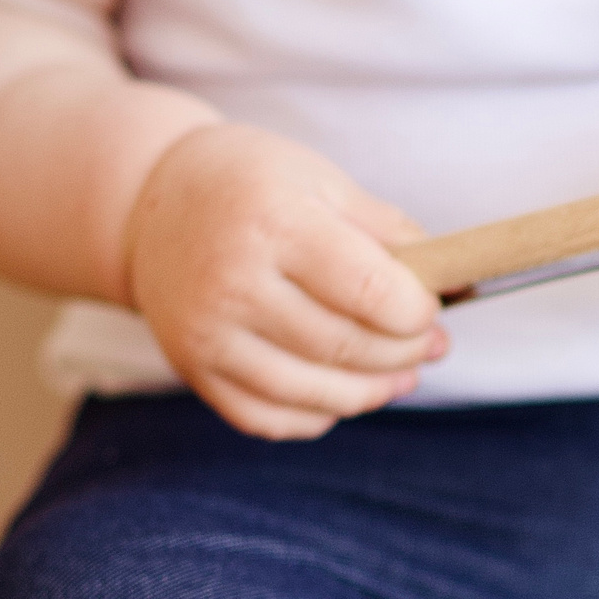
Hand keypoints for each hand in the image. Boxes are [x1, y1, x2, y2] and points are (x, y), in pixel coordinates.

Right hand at [125, 124, 445, 439]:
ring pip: (315, 394)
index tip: (432, 308)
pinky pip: (269, 418)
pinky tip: (342, 393)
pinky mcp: (193, 370)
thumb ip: (387, 231)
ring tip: (402, 375)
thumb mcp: (320, 180)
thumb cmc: (249, 184)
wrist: (149, 202)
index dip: (418, 312)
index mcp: (274, 223)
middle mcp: (233, 283)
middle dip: (406, 353)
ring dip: (373, 392)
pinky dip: (318, 416)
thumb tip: (449, 280)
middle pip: (347, 346)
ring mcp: (208, 334)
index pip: (372, 293)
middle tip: (432, 345)